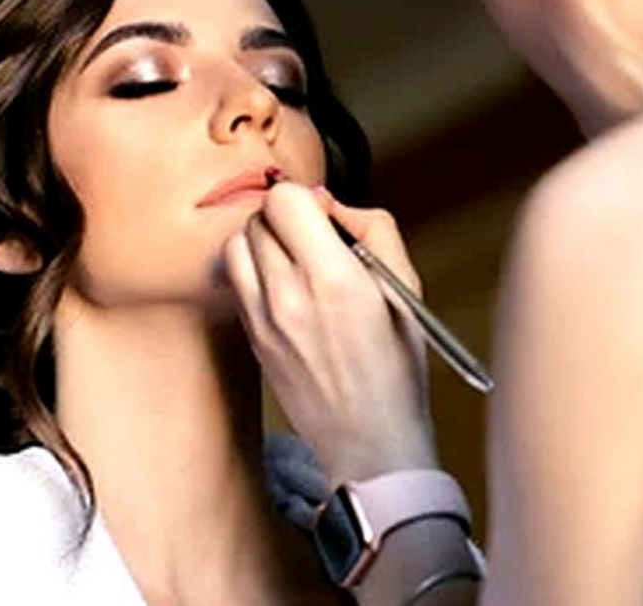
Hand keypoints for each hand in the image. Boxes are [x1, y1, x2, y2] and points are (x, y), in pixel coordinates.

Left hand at [224, 182, 436, 484]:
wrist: (370, 443)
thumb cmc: (397, 368)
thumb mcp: (406, 289)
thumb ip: (374, 229)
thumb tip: (332, 203)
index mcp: (335, 280)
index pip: (285, 199)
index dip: (306, 199)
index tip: (326, 218)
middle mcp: (289, 296)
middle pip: (258, 218)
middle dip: (286, 219)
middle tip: (315, 242)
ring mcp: (263, 320)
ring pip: (237, 245)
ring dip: (263, 243)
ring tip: (295, 263)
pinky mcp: (251, 339)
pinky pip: (237, 282)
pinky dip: (255, 273)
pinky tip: (286, 292)